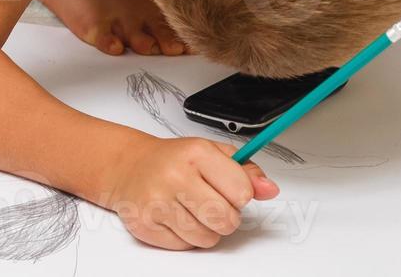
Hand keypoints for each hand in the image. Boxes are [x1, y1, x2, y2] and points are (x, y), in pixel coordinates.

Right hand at [108, 137, 277, 249]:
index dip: (242, 195)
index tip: (233, 190)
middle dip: (228, 217)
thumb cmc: (175, 160)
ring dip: (208, 229)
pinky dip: (187, 237)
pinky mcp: (146, 225)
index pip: (241, 191)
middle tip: (216, 204)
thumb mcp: (214, 153)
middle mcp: (176, 176)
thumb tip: (270, 189)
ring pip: (207, 238)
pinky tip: (178, 217)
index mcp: (197, 153)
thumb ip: (246, 171)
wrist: (130, 167)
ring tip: (195, 210)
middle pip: (225, 219)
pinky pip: (185, 246)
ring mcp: (158, 202)